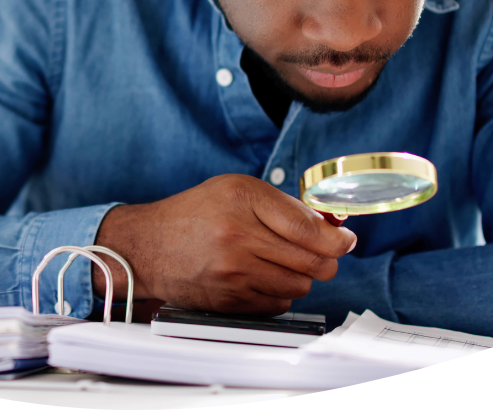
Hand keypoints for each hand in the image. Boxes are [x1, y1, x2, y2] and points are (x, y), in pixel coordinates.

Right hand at [91, 174, 356, 314]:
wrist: (147, 246)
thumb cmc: (194, 214)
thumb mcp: (238, 190)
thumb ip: (285, 205)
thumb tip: (333, 224)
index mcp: (243, 199)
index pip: (309, 226)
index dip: (337, 238)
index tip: (345, 240)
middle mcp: (238, 236)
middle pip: (313, 261)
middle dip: (327, 258)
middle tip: (323, 253)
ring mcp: (233, 272)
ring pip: (300, 285)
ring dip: (302, 276)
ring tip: (283, 262)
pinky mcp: (229, 299)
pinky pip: (279, 303)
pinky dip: (280, 292)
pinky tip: (264, 277)